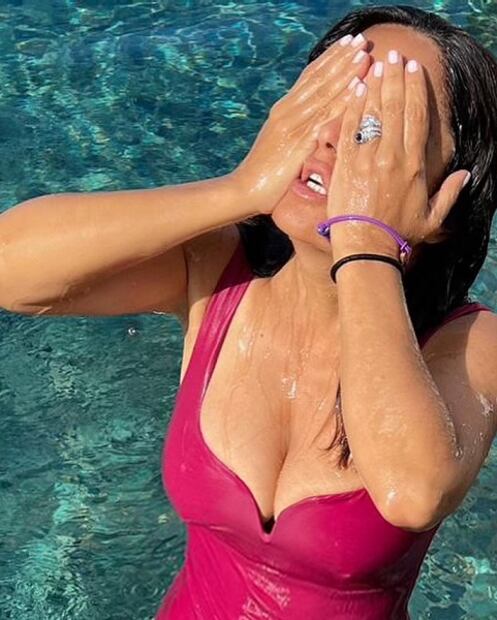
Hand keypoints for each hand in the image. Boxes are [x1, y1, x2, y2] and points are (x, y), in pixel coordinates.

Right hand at [229, 33, 371, 214]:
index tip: (347, 44)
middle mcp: (287, 111)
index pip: (309, 78)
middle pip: (317, 78)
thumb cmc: (263, 174)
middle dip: (340, 58)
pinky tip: (357, 86)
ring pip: (323, 92)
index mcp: (283, 111)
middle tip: (360, 40)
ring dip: (345, 72)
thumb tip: (311, 127)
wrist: (244, 190)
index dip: (329, 59)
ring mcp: (292, 125)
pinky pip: (325, 116)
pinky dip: (342, 99)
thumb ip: (295, 132)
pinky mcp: (299, 142)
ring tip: (364, 54)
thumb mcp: (280, 145)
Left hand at [326, 52, 469, 261]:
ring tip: (374, 65)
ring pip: (371, 113)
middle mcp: (391, 155)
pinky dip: (351, 107)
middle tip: (392, 57)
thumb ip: (449, 193)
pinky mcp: (344, 165)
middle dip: (394, 78)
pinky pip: (348, 129)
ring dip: (373, 86)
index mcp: (414, 164)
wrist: (366, 246)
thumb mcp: (432, 217)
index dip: (415, 89)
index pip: (416, 117)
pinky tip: (353, 90)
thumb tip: (465, 175)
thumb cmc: (398, 234)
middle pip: (394, 107)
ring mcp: (366, 158)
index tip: (413, 70)